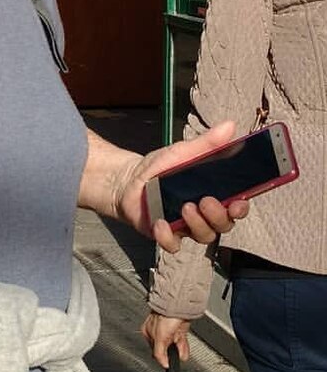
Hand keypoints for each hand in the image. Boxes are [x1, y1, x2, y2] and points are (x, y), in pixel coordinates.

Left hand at [112, 120, 248, 252]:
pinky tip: (161, 223)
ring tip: (186, 207)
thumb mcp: (183, 152)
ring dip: (198, 224)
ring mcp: (186, 226)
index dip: (241, 207)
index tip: (239, 202)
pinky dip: (168, 237)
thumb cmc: (161, 167)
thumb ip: (207, 144)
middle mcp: (205, 214)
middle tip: (206, 201)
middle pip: (223, 225)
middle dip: (219, 216)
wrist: (130, 179)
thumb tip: (230, 126)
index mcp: (215, 194)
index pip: (237, 206)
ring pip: (203, 236)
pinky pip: (173, 245)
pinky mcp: (167, 235)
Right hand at [142, 312, 192, 366]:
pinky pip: (182, 343)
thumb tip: (164, 364)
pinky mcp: (179, 331)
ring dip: (179, 351)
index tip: (168, 361)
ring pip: (175, 347)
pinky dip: (184, 348)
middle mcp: (158, 332)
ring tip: (181, 352)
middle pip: (166, 349)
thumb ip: (159, 353)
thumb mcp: (159, 338)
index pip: (155, 350)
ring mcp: (170, 331)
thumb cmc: (165, 316)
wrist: (178, 307)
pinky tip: (184, 351)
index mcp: (148, 332)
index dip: (162, 356)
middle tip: (175, 356)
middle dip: (172, 354)